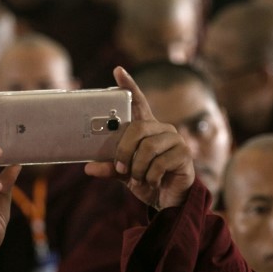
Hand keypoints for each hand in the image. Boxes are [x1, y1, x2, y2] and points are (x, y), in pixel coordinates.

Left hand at [85, 67, 195, 209]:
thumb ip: (109, 168)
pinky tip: (152, 182)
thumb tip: (88, 168)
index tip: (118, 70)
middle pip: (137, 129)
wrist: (168, 201)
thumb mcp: (124, 174)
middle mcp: (163, 129)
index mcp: (147, 129)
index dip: (129, 85)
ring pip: (148, 148)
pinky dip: (150, 177)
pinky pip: (160, 163)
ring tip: (138, 178)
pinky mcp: (184, 154)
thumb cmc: (147, 180)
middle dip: (124, 151)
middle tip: (121, 168)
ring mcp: (176, 140)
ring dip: (137, 168)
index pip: (139, 102)